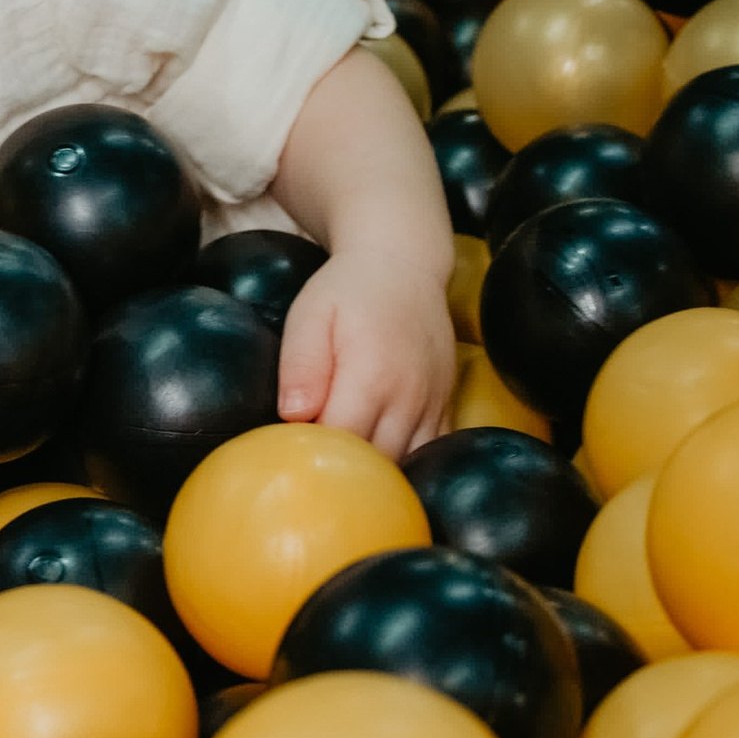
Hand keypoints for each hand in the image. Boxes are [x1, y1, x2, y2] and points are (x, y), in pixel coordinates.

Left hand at [277, 251, 455, 458]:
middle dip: (344, 472)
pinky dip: (406, 464)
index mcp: (371, 375)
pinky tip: (380, 461)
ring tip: (345, 465)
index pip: (341, 442)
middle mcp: (409, 396)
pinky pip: (430, 453)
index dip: (315, 455)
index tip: (292, 453)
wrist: (404, 265)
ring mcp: (433, 404)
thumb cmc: (348, 290)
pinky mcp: (446, 406)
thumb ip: (301, 364)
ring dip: (376, 472)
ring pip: (406, 464)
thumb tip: (293, 415)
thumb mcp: (311, 314)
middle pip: (377, 463)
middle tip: (313, 464)